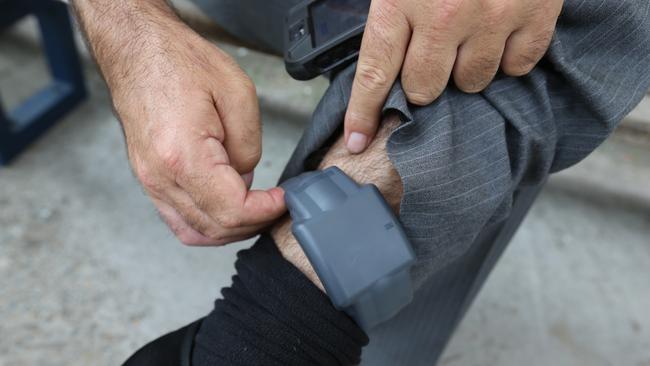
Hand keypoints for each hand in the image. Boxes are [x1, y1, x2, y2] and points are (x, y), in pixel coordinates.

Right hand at [76, 1, 284, 244]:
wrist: (138, 50)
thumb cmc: (180, 62)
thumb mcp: (238, 94)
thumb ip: (249, 145)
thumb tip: (247, 179)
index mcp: (182, 157)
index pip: (232, 210)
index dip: (266, 210)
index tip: (284, 199)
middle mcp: (160, 177)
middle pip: (216, 228)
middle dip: (254, 222)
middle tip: (276, 205)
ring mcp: (150, 182)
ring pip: (196, 232)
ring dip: (232, 229)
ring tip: (256, 209)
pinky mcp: (149, 179)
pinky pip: (178, 220)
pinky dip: (207, 224)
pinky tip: (227, 209)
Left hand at [344, 0, 562, 152]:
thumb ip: (389, 6)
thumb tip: (382, 52)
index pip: (375, 72)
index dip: (363, 112)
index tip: (357, 140)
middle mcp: (445, 14)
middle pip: (424, 88)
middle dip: (422, 80)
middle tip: (431, 54)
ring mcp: (494, 16)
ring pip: (472, 83)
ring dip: (465, 68)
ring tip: (469, 36)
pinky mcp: (535, 14)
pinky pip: (517, 66)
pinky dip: (508, 57)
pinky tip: (501, 32)